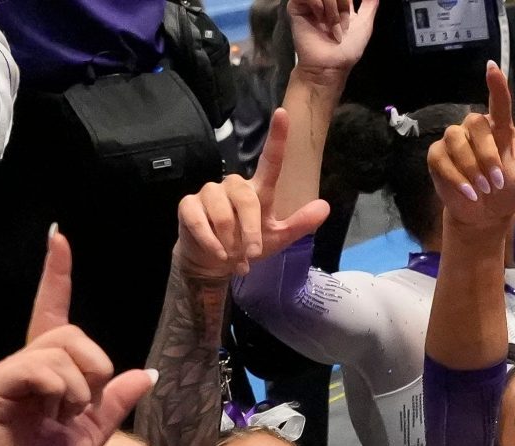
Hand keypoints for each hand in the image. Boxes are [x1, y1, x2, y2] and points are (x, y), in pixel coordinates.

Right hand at [0, 232, 156, 445]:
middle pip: (71, 332)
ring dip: (78, 387)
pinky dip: (58, 389)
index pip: (52, 313)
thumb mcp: (90, 436)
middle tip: (81, 408)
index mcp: (45, 374)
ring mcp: (5, 372)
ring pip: (60, 350)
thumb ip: (114, 402)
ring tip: (62, 417)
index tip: (59, 237)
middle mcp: (23, 365)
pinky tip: (51, 414)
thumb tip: (144, 372)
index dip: (56, 275)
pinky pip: (39, 367)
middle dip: (94, 367)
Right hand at [174, 108, 331, 279]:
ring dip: (230, 241)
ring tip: (233, 255)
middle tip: (252, 253)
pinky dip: (211, 242)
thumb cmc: (247, 247)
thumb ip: (299, 224)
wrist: (214, 262)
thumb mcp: (278, 238)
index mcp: (258, 190)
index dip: (277, 138)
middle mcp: (233, 186)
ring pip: (222, 213)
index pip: (270, 161)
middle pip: (245, 199)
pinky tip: (219, 254)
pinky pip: (199, 221)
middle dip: (251, 230)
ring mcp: (209, 193)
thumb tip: (325, 207)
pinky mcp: (188, 205)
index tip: (282, 113)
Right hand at [289, 0, 378, 78]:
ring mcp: (310, 3)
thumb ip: (371, 5)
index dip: (348, 1)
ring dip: (332, 9)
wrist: (329, 64)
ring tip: (331, 26)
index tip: (350, 16)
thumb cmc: (347, 50)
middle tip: (342, 25)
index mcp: (340, 4)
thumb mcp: (365, 24)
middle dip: (342, 6)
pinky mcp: (296, 6)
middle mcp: (325, 2)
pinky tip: (319, 18)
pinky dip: (317, 4)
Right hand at [430, 62, 514, 234]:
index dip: (496, 85)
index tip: (492, 67)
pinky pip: (441, 158)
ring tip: (483, 189)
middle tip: (495, 182)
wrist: (482, 213)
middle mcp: (475, 129)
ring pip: (457, 141)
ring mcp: (454, 140)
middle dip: (487, 156)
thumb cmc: (504, 192)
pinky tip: (468, 192)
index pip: (498, 103)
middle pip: (476, 125)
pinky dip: (456, 178)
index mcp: (499, 130)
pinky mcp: (437, 155)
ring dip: (471, 167)